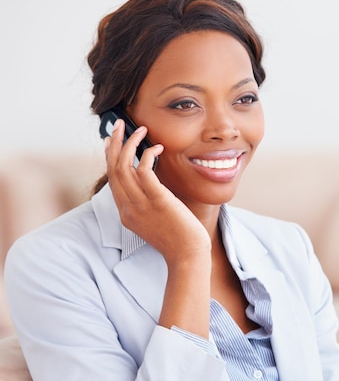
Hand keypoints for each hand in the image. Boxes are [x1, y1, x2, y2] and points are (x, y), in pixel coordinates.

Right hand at [104, 119, 210, 260]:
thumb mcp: (155, 221)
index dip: (110, 157)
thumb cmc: (177, 239)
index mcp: (126, 213)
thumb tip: (152, 184)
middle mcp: (128, 208)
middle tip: (119, 124)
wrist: (187, 256)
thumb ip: (148, 203)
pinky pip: (144, 171)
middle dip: (115, 143)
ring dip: (129, 144)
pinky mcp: (157, 201)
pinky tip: (157, 148)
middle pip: (113, 169)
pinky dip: (147, 156)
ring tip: (140, 129)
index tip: (112, 141)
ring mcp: (141, 205)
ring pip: (124, 167)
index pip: (112, 180)